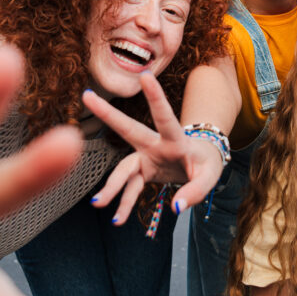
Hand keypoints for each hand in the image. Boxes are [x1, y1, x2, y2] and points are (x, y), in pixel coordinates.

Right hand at [83, 71, 224, 223]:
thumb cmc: (207, 164)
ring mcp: (145, 157)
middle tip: (86, 96)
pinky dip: (124, 204)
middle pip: (128, 129)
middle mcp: (155, 144)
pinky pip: (129, 188)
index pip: (165, 116)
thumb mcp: (210, 177)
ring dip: (112, 187)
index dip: (155, 97)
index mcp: (175, 139)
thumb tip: (176, 208)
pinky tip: (117, 219)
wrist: (199, 164)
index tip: (145, 76)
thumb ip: (196, 191)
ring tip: (98, 204)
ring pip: (123, 170)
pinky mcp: (142, 171)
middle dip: (107, 113)